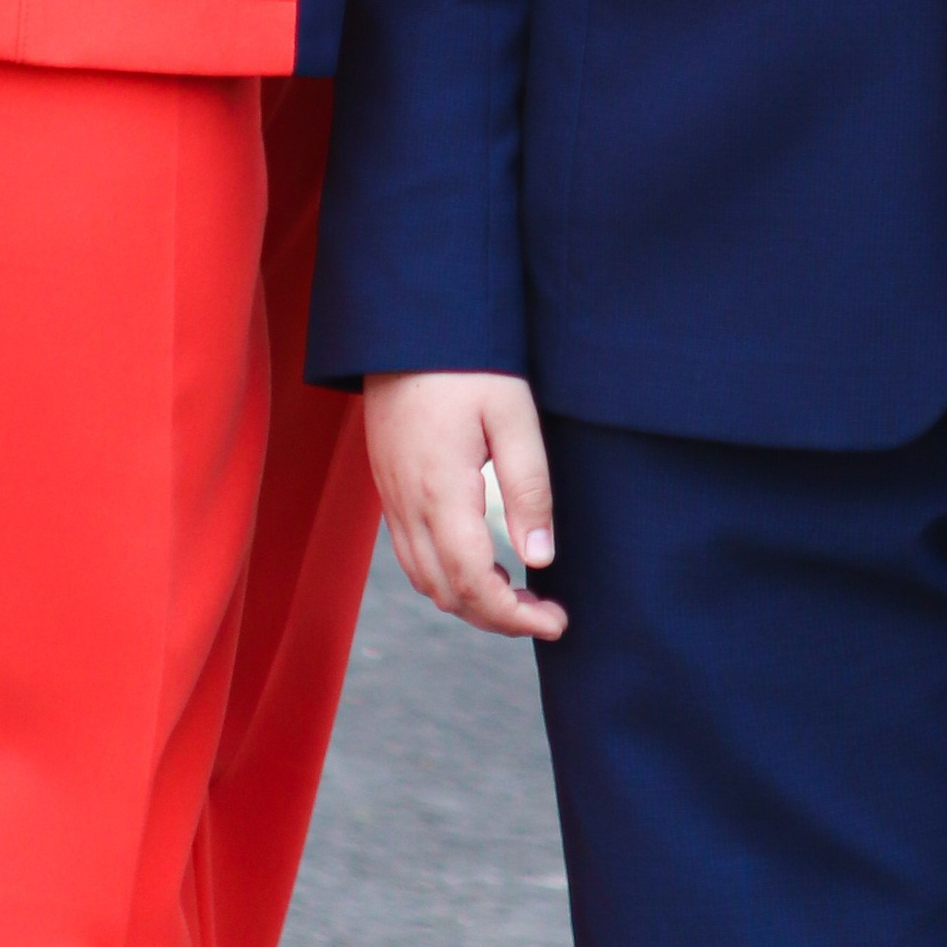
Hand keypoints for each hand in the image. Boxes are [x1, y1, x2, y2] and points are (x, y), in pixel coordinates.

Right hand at [365, 369, 567, 642]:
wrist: (405, 325)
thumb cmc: (466, 362)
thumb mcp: (512, 414)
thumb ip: (528, 488)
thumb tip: (540, 560)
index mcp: (441, 493)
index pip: (473, 586)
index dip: (516, 618)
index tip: (558, 622)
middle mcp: (407, 505)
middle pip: (446, 594)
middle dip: (496, 618)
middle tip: (545, 611)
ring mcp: (392, 496)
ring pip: (424, 580)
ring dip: (469, 599)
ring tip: (517, 592)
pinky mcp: (388, 485)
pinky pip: (410, 553)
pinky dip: (445, 575)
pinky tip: (478, 560)